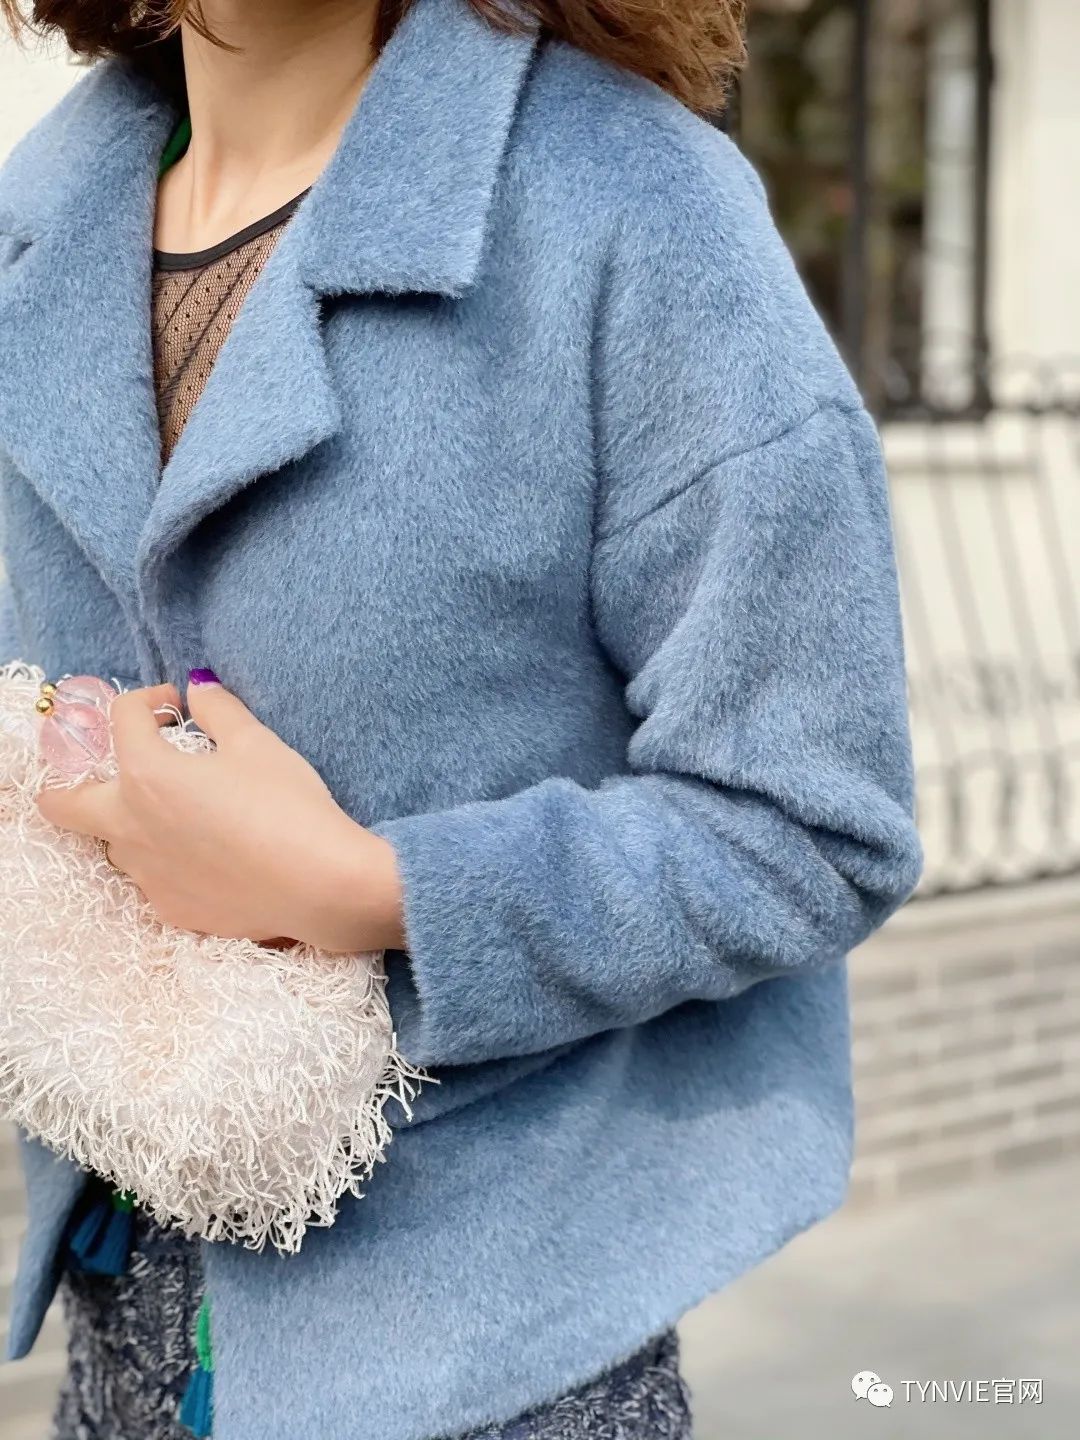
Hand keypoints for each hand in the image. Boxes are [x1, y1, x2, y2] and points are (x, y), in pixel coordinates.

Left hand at [34, 676, 404, 953]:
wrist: (319, 884)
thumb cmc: (288, 806)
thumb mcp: (257, 743)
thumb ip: (219, 710)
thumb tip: (199, 687)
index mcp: (147, 775)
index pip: (122, 719)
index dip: (149, 700)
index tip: (177, 705)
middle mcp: (131, 826)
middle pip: (64, 803)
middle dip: (75, 777)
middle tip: (124, 765)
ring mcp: (147, 874)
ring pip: (113, 842)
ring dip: (130, 818)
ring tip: (179, 811)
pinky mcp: (172, 907)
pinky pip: (151, 877)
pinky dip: (166, 858)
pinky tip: (209, 854)